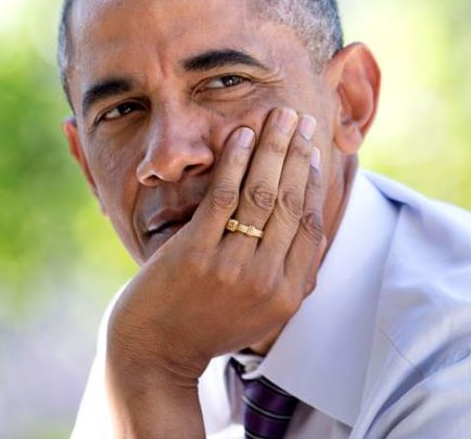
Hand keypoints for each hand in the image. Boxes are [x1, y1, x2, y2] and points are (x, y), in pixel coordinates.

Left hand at [107, 107, 325, 384]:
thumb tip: (310, 231)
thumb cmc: (205, 326)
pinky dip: (235, 160)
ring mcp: (231, 267)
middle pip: (291, 202)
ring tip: (279, 116)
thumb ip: (285, 277)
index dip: (314, 181)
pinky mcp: (196, 253)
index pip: (312, 225)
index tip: (314, 151)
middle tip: (303, 119)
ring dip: (273, 147)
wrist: (156, 353)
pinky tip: (242, 134)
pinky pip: (223, 196)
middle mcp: (266, 281)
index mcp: (287, 295)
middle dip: (299, 153)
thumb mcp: (259, 313)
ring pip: (262, 193)